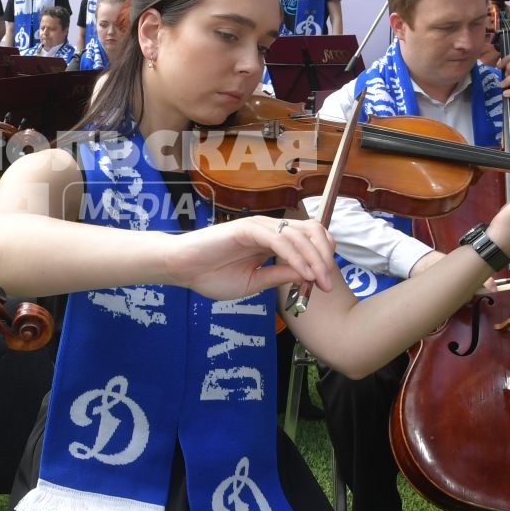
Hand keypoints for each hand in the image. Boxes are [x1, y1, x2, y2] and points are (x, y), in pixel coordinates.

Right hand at [165, 215, 339, 301]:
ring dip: (313, 258)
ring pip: (298, 234)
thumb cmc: (211, 276)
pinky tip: (303, 273)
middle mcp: (268, 229)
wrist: (181, 270)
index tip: (326, 281)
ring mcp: (258, 227)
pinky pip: (279, 240)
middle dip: (324, 256)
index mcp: (271, 241)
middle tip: (327, 283)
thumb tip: (308, 275)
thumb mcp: (254, 282)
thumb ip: (279, 276)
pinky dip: (295, 257)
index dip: (322, 255)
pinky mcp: (247, 229)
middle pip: (310, 231)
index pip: (308, 238)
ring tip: (319, 281)